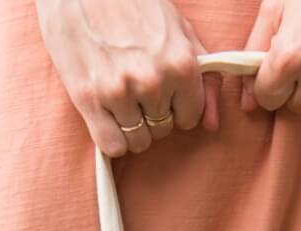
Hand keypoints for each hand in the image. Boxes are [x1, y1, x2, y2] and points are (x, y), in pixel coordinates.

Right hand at [36, 0, 220, 155]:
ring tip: (118, 96)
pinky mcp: (88, 99)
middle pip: (162, 130)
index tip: (160, 92)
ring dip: (130, 127)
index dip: (174, 108)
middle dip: (151, 114)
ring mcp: (120, 92)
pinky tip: (105, 115)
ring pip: (138, 141)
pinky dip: (110, 138)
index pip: (188, 119)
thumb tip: (212, 126)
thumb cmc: (133, 4)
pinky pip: (112, 146)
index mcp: (181, 65)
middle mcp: (153, 82)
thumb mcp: (180, 32)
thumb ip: (204, 80)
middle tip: (133, 86)